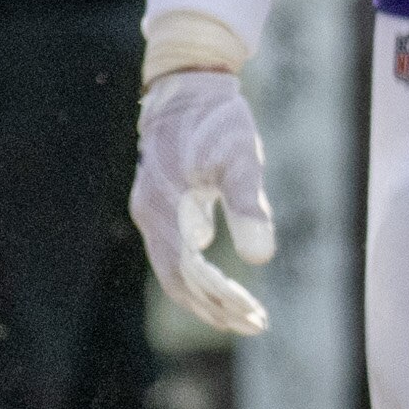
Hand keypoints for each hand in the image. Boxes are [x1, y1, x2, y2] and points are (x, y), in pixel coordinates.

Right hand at [131, 70, 276, 335]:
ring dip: (208, 296)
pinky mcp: (160, 205)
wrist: (188, 84)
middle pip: (176, 280)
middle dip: (214, 308)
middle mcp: (149, 213)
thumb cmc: (217, 120)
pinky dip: (200, 275)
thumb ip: (248, 208)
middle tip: (256, 325)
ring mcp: (151, 210)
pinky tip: (228, 283)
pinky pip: (175, 252)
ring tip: (247, 313)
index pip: (188, 272)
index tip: (256, 316)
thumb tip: (260, 260)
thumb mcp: (241, 160)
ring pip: (173, 269)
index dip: (220, 301)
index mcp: (163, 207)